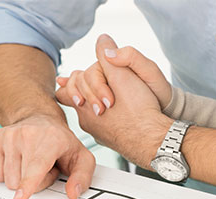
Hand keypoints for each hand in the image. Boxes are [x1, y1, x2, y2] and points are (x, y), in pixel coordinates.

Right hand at [0, 114, 95, 198]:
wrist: (41, 119)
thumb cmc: (61, 142)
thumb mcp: (82, 158)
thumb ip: (82, 177)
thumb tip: (73, 193)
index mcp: (51, 138)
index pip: (37, 165)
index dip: (28, 183)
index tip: (19, 197)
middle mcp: (28, 134)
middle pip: (22, 180)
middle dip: (35, 183)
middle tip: (45, 168)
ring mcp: (10, 135)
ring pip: (8, 180)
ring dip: (21, 178)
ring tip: (33, 163)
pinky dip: (8, 174)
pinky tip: (19, 161)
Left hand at [56, 34, 171, 167]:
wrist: (152, 139)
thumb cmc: (137, 109)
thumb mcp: (121, 75)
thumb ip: (107, 57)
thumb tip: (101, 40)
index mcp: (83, 105)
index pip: (64, 92)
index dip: (69, 83)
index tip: (68, 79)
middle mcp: (87, 122)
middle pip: (78, 102)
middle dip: (86, 91)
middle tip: (101, 87)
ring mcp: (99, 133)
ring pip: (90, 115)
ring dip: (97, 104)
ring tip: (111, 98)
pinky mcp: (111, 140)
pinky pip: (103, 126)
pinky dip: (107, 118)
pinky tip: (120, 114)